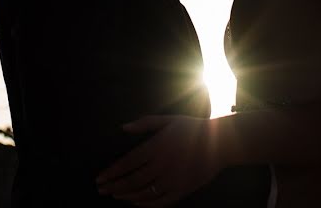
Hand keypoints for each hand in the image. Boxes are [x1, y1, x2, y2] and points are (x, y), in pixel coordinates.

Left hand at [96, 115, 222, 206]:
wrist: (221, 142)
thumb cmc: (192, 128)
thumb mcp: (168, 120)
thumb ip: (145, 123)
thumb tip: (123, 127)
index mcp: (157, 147)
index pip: (127, 163)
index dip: (111, 173)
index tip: (99, 179)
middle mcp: (163, 165)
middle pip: (132, 181)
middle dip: (114, 187)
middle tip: (101, 190)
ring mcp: (173, 180)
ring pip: (144, 193)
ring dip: (127, 196)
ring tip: (116, 195)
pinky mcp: (183, 190)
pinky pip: (161, 202)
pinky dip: (146, 204)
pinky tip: (136, 203)